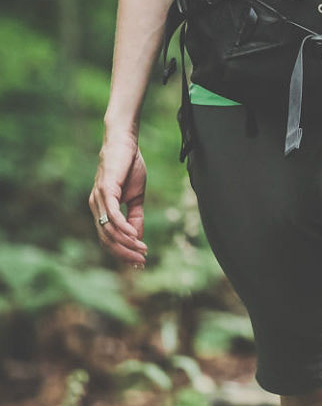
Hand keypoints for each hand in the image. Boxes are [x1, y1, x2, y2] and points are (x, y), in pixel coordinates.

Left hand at [90, 131, 147, 267]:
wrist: (125, 143)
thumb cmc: (129, 167)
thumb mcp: (136, 196)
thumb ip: (134, 216)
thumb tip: (136, 238)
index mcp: (100, 210)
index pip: (108, 239)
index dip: (121, 252)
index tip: (137, 262)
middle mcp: (95, 208)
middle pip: (106, 240)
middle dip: (124, 253)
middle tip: (141, 261)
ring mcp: (98, 200)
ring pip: (109, 231)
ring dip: (126, 243)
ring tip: (142, 250)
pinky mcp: (105, 191)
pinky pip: (112, 215)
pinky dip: (122, 228)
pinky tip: (133, 236)